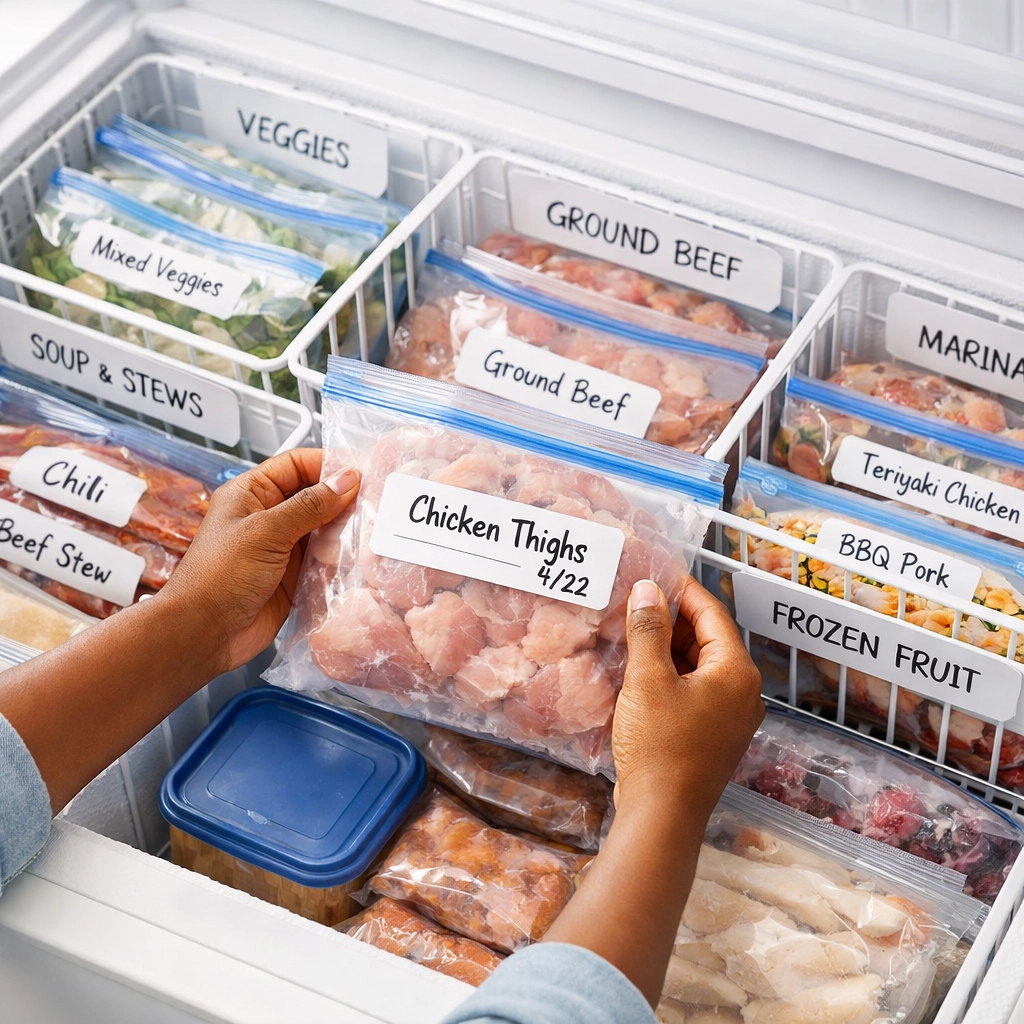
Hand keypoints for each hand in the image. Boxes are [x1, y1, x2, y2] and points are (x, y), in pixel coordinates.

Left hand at [158, 448, 358, 675]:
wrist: (205, 632)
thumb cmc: (220, 576)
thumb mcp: (266, 531)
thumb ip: (309, 505)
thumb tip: (346, 480)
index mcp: (252, 494)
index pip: (297, 465)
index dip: (328, 464)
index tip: (361, 471)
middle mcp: (269, 516)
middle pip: (315, 496)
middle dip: (342, 499)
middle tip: (376, 502)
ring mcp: (284, 547)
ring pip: (324, 528)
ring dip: (344, 530)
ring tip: (371, 529)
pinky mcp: (296, 575)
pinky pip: (326, 559)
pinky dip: (341, 558)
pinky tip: (359, 557)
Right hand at [611, 576, 763, 817]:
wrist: (662, 815)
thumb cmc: (659, 745)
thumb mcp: (648, 680)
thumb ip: (648, 629)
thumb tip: (648, 589)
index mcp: (737, 673)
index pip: (713, 615)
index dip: (684, 591)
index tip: (657, 574)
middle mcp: (743, 692)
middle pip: (709, 640)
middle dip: (673, 619)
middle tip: (637, 601)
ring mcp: (730, 717)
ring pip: (700, 667)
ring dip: (669, 648)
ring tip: (633, 630)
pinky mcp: (712, 736)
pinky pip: (695, 691)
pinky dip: (671, 675)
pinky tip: (640, 670)